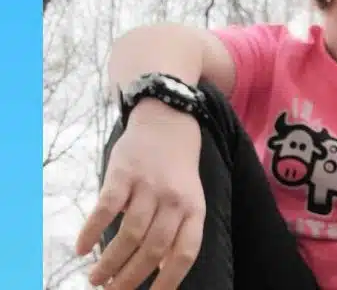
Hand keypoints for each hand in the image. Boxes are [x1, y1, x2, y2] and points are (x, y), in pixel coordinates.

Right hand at [75, 100, 205, 288]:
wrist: (169, 122)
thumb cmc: (177, 171)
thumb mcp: (190, 199)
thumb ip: (179, 232)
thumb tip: (163, 273)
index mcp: (194, 210)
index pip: (185, 253)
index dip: (168, 282)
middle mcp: (174, 200)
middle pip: (152, 250)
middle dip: (130, 279)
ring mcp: (148, 186)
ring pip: (128, 235)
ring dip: (109, 263)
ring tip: (95, 279)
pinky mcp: (124, 174)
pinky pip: (106, 209)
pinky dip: (92, 231)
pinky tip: (81, 248)